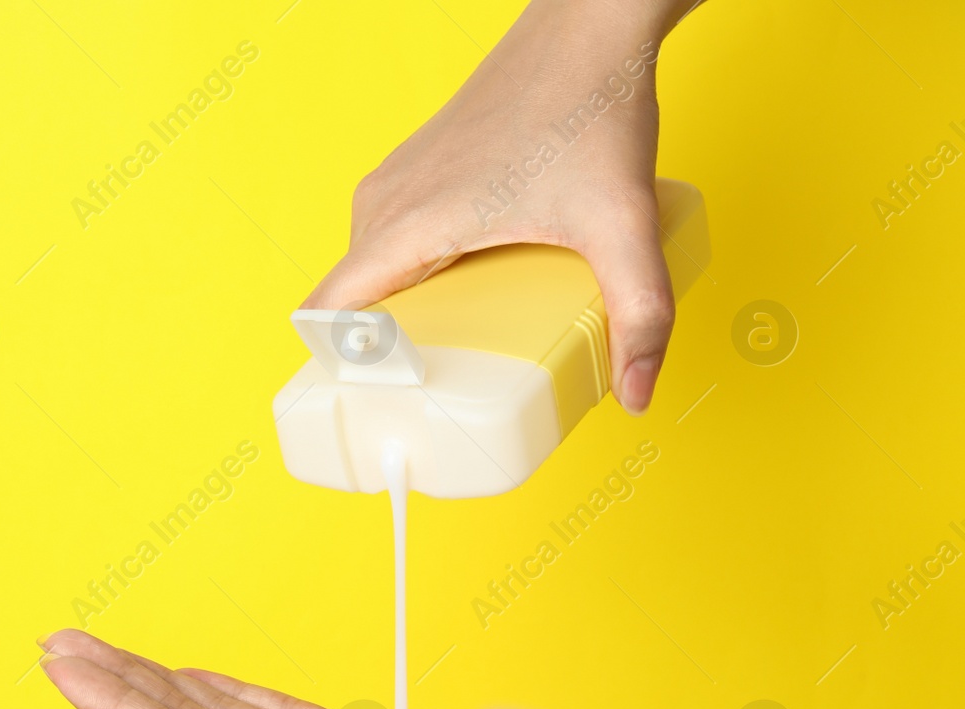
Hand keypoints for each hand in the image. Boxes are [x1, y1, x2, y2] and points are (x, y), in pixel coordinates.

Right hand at [303, 0, 695, 413]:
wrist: (588, 25)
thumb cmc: (589, 106)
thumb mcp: (623, 223)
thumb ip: (640, 313)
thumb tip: (638, 393)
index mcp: (409, 225)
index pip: (327, 316)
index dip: (338, 373)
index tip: (376, 411)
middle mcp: (385, 203)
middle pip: (348, 306)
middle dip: (377, 358)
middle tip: (432, 397)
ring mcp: (395, 181)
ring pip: (366, 273)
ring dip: (392, 316)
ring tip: (449, 353)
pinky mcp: (414, 168)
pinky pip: (385, 242)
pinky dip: (405, 278)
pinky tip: (462, 292)